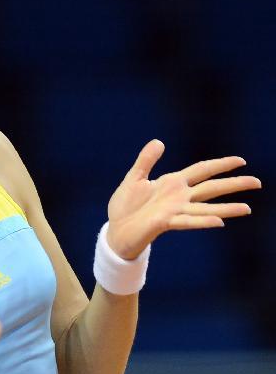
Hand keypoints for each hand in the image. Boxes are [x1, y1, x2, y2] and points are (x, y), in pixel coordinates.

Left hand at [105, 140, 261, 259]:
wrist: (115, 231)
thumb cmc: (124, 208)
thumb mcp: (133, 178)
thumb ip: (146, 161)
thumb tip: (159, 142)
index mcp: (172, 184)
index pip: (202, 170)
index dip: (221, 164)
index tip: (241, 161)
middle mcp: (178, 197)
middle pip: (211, 188)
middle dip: (234, 184)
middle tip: (258, 182)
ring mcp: (174, 211)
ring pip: (205, 208)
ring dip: (226, 208)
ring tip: (247, 208)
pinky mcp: (165, 223)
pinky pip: (187, 221)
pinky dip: (203, 221)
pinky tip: (219, 221)